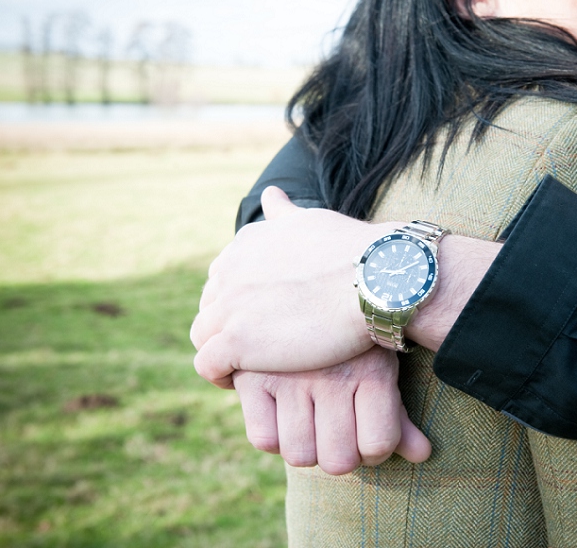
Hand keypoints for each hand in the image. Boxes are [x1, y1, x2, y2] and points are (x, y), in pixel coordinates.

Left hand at [191, 186, 399, 387]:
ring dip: (219, 351)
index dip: (240, 300)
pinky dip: (218, 375)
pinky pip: (207, 365)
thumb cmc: (354, 252)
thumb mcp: (310, 219)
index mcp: (246, 243)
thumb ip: (284, 212)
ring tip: (245, 367)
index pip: (223, 277)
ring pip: (202, 335)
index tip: (261, 317)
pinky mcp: (236, 341)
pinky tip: (238, 381)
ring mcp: (230, 306)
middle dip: (227, 325)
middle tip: (258, 345)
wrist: (373, 279)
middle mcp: (230, 270)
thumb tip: (271, 194)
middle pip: (210, 305)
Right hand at [232, 347, 431, 473]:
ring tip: (310, 422)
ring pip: (300, 455)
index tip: (369, 437)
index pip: (377, 446)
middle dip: (339, 454)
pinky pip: (264, 440)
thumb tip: (421, 455)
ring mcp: (291, 377)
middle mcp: (333, 376)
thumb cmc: (354, 339)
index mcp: (373, 372)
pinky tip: (281, 412)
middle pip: (338, 461)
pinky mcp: (253, 378)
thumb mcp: (381, 368)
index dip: (374, 452)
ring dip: (305, 447)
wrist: (306, 287)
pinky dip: (272, 435)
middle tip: (337, 431)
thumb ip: (399, 418)